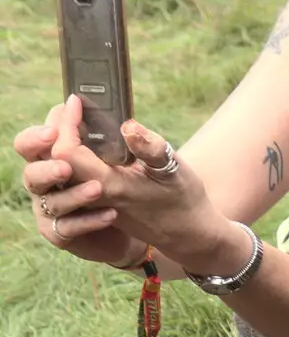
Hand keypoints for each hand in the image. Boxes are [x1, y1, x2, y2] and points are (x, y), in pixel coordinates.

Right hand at [16, 105, 145, 266]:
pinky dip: (87, 221)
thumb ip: (139, 143)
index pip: (36, 141)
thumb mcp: (142, 160)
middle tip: (66, 167)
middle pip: (31, 172)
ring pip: (52, 202)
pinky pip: (68, 228)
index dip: (44, 133)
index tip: (67, 121)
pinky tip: (110, 215)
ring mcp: (52, 208)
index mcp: (56, 155)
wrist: (140, 224)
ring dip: (73, 195)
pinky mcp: (61, 233)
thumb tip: (131, 127)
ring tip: (98, 189)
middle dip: (46, 168)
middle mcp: (47, 181)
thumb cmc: (131, 182)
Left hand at [52, 97, 246, 275]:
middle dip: (57, 128)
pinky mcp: (96, 202)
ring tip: (75, 120)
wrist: (187, 234)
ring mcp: (92, 201)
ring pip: (59, 170)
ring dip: (60, 141)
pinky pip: (70, 177)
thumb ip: (151, 148)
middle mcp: (93, 196)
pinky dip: (71, 154)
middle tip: (71, 108)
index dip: (66, 124)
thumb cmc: (183, 200)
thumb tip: (128, 125)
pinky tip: (85, 140)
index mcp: (109, 186)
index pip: (66, 152)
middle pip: (54, 160)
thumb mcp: (174, 170)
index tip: (77, 102)